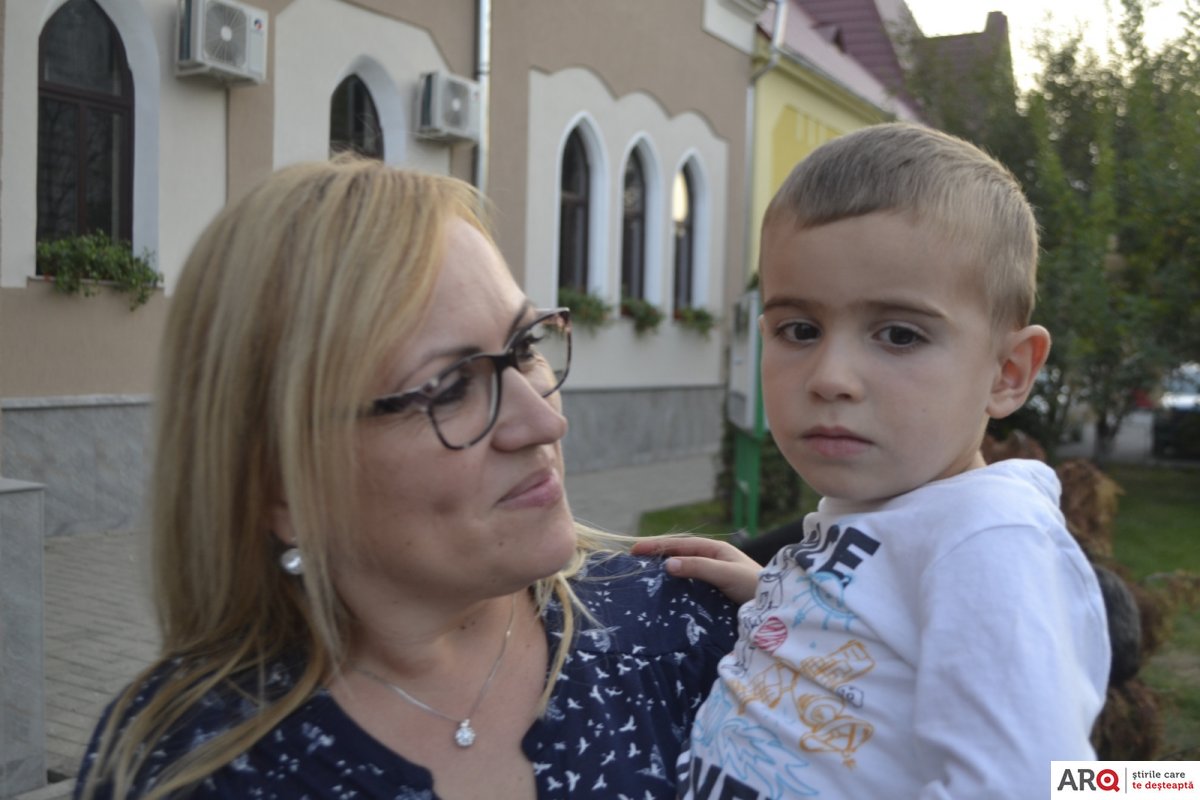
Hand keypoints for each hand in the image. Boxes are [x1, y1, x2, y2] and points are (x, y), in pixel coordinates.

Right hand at [631, 535, 761, 604]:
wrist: (777, 609)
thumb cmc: (755, 586)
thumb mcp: (726, 573)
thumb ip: (698, 567)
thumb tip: (667, 565)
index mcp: (715, 549)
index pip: (679, 544)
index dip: (657, 546)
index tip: (635, 550)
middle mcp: (712, 559)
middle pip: (678, 554)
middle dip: (656, 555)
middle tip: (632, 561)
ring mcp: (713, 576)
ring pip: (683, 569)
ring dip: (664, 570)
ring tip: (642, 576)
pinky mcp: (714, 593)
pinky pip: (689, 584)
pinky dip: (674, 585)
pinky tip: (664, 593)